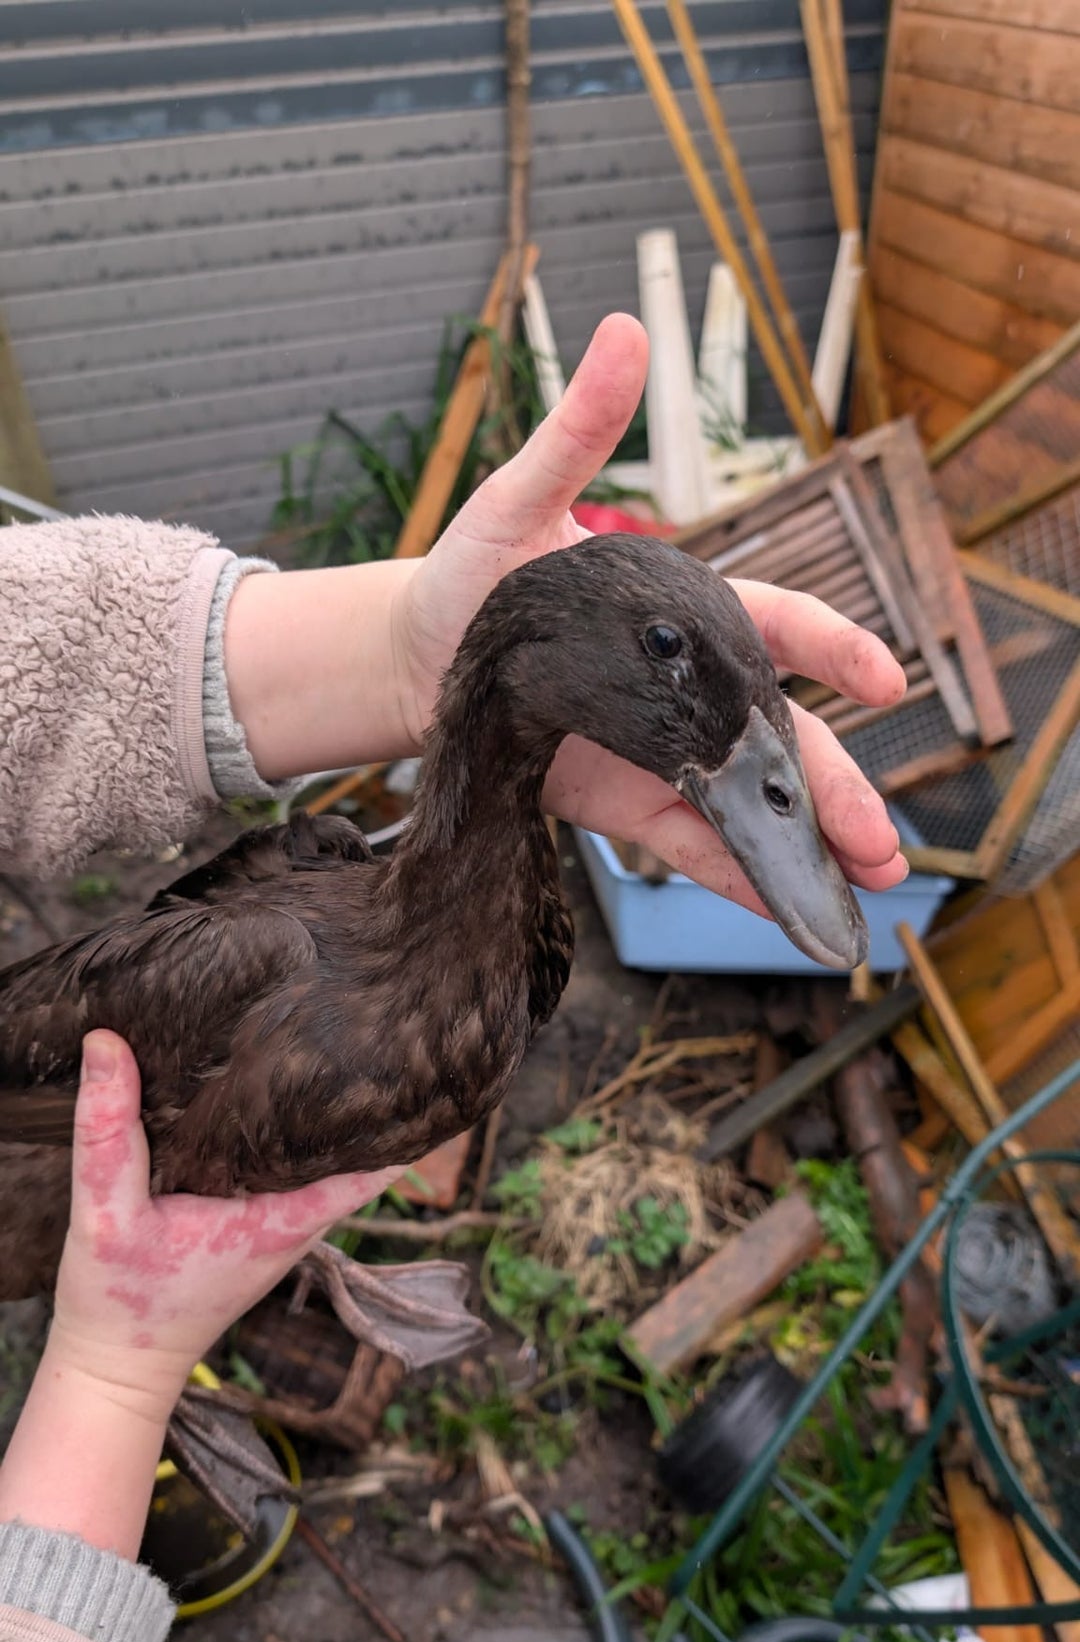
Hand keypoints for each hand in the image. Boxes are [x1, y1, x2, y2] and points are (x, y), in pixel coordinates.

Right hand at [0, 1030, 396, 1558]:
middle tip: (374, 1022)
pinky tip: (276, 1089)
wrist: (115, 1369)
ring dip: (329, 1111)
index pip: (372, 1164)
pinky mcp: (257, 1224)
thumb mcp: (101, 1211)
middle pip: (356, 1149)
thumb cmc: (118, 1301)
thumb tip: (105, 1039)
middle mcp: (295, 1221)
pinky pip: (292, 1168)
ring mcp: (280, 1225)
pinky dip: (292, 1131)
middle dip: (366, 1093)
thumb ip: (106, 1129)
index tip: (411, 1054)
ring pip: (324, 1157)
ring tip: (337, 1037)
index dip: (397, 1111)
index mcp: (281, 1219)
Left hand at [394, 313, 907, 908]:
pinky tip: (784, 913)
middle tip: (883, 842)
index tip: (884, 676)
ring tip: (859, 892)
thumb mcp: (516, 502)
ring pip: (749, 802)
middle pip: (780, 739)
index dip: (832, 648)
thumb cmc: (469, 574)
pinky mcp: (621, 804)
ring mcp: (658, 752)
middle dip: (835, 788)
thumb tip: (624, 331)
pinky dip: (735, 879)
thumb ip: (577, 431)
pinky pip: (689, 845)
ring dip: (804, 847)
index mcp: (682, 615)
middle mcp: (685, 690)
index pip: (774, 624)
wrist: (407, 663)